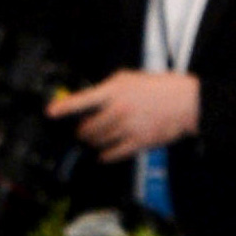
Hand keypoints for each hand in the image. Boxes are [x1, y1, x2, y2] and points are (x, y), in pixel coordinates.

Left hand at [51, 67, 198, 157]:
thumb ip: (107, 89)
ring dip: (93, 143)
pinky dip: (106, 156)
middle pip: (89, 127)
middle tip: (81, 132)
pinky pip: (115, 153)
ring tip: (93, 141)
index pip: (82, 100)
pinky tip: (103, 155)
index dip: (64, 107)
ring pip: (100, 141)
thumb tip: (90, 101)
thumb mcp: (127, 79)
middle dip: (82, 132)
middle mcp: (119, 110)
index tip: (51, 113)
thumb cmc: (157, 88)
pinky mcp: (140, 142)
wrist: (184, 102)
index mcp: (114, 91)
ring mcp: (129, 128)